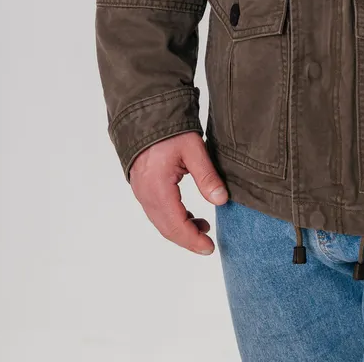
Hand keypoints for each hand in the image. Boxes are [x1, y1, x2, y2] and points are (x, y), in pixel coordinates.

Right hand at [128, 130, 229, 254]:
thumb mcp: (193, 149)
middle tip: (208, 245)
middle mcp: (145, 194)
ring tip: (204, 227)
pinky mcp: (142, 187)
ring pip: (161, 221)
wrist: (146, 114)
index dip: (192, 240)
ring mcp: (141, 191)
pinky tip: (189, 216)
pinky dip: (173, 218)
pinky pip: (157, 211)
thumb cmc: (170, 129)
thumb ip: (207, 176)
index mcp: (157, 188)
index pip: (176, 225)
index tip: (209, 248)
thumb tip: (222, 200)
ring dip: (181, 229)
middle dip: (187, 239)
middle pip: (166, 228)